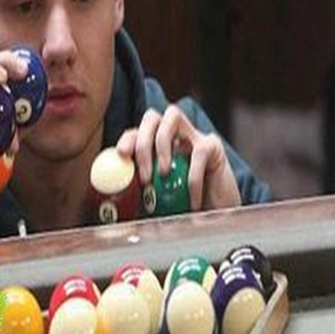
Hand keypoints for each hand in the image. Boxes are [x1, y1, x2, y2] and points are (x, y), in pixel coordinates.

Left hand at [116, 105, 240, 211]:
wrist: (219, 218)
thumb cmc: (185, 208)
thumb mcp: (157, 203)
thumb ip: (139, 197)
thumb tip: (115, 205)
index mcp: (155, 146)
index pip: (136, 132)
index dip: (128, 140)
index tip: (122, 154)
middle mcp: (173, 134)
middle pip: (152, 118)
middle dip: (143, 142)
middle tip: (145, 176)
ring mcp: (194, 136)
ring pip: (172, 116)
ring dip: (162, 143)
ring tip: (163, 174)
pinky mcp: (213, 145)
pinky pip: (199, 152)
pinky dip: (192, 178)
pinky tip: (192, 201)